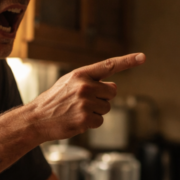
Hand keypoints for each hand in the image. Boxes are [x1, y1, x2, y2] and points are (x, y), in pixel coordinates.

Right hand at [28, 53, 144, 141]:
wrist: (36, 118)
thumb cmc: (55, 101)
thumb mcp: (69, 84)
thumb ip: (92, 82)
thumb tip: (114, 86)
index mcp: (81, 74)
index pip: (109, 65)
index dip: (127, 61)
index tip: (143, 57)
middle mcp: (84, 86)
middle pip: (112, 92)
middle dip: (103, 98)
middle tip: (84, 102)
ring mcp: (85, 102)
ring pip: (106, 108)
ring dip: (96, 112)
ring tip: (77, 112)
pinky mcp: (85, 118)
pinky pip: (100, 121)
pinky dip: (91, 123)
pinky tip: (77, 120)